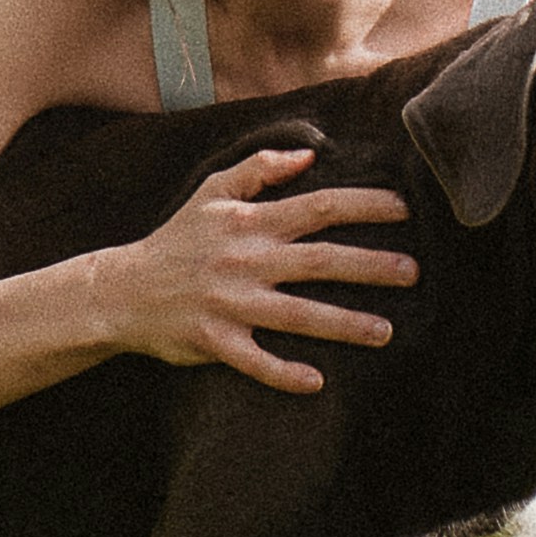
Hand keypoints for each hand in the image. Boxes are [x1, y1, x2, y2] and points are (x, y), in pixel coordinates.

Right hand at [106, 143, 416, 393]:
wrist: (121, 290)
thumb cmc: (174, 240)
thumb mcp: (210, 192)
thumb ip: (259, 167)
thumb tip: (308, 154)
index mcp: (249, 223)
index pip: (317, 207)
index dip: (363, 205)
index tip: (404, 208)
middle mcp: (245, 261)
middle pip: (319, 261)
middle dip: (370, 265)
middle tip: (413, 272)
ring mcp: (230, 303)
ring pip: (297, 315)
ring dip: (344, 324)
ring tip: (386, 332)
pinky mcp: (214, 340)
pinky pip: (254, 360)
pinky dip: (283, 373)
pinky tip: (316, 382)